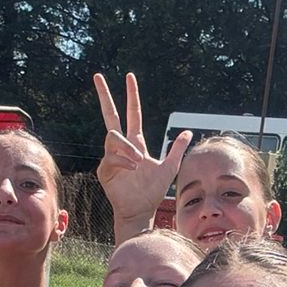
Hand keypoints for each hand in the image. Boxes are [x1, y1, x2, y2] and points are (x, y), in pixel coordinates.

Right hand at [93, 72, 188, 223]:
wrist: (141, 210)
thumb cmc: (153, 191)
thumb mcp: (170, 168)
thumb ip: (176, 149)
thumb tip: (188, 131)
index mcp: (136, 143)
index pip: (132, 113)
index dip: (132, 95)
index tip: (130, 76)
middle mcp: (121, 147)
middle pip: (110, 115)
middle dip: (105, 95)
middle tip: (98, 76)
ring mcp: (111, 157)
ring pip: (114, 138)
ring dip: (128, 148)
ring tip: (140, 162)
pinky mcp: (105, 169)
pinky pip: (112, 157)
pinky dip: (124, 161)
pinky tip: (133, 169)